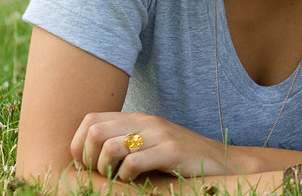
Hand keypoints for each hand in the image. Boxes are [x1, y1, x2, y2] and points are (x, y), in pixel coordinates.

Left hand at [70, 111, 236, 181]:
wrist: (222, 161)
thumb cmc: (180, 159)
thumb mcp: (150, 143)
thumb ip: (124, 141)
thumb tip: (85, 157)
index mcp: (137, 118)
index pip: (91, 120)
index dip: (79, 145)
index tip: (85, 165)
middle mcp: (146, 122)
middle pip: (95, 131)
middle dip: (89, 158)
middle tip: (99, 174)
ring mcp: (160, 135)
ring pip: (111, 146)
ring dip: (106, 168)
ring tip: (116, 178)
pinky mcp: (172, 151)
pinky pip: (134, 162)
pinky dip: (127, 176)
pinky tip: (135, 181)